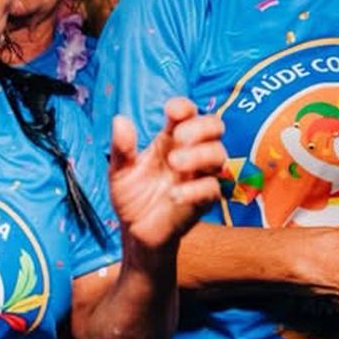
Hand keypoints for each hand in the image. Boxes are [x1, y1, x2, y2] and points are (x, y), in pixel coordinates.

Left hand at [108, 97, 226, 250]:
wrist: (136, 232)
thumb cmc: (131, 196)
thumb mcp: (119, 171)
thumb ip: (121, 148)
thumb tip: (120, 120)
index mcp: (169, 140)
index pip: (188, 113)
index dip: (184, 107)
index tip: (172, 111)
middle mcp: (189, 153)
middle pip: (214, 126)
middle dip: (201, 126)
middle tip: (179, 137)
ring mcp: (198, 176)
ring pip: (219, 154)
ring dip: (199, 154)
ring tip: (174, 163)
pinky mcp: (203, 200)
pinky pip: (212, 189)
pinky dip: (195, 189)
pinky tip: (174, 195)